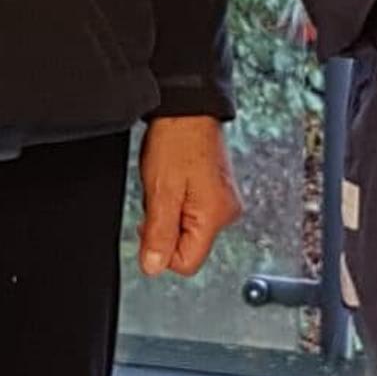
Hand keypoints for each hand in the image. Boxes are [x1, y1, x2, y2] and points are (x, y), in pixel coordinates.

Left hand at [137, 115, 242, 277]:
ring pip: (187, 229)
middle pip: (187, 246)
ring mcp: (222, 202)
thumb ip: (158, 233)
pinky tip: (174, 181)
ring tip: (167, 184)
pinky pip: (191, 211)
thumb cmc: (178, 140)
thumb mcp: (161, 190)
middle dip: (165, 228)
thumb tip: (153, 266)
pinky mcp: (217, 192)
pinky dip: (177, 201)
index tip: (150, 223)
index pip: (186, 263)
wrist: (187, 109)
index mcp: (215, 217)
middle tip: (159, 197)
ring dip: (170, 213)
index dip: (161, 249)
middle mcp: (226, 213)